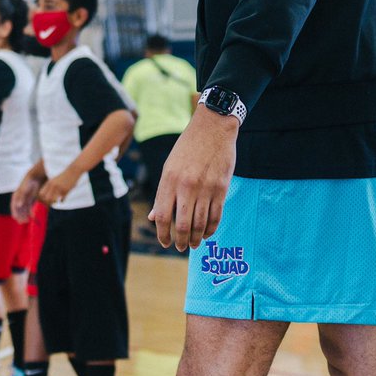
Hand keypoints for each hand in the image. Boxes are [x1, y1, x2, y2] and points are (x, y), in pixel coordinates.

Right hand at [12, 175, 40, 222]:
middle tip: (22, 222)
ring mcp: (25, 200)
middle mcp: (20, 199)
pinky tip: (32, 217)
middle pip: (18, 210)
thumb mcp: (24, 188)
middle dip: (20, 216)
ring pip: (24, 210)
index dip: (14, 212)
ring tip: (26, 221)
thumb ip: (20, 196)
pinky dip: (30, 213)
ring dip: (24, 216)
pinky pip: (29, 209)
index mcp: (16, 196)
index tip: (16, 218)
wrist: (36, 178)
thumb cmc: (28, 182)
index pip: (13, 206)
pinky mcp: (31, 201)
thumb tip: (17, 205)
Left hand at [38, 167, 78, 206]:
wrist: (72, 171)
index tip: (45, 199)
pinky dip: (62, 201)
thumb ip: (49, 186)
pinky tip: (63, 199)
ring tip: (57, 200)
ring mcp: (59, 188)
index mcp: (49, 183)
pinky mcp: (66, 191)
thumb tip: (45, 196)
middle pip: (46, 199)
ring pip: (53, 200)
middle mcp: (53, 186)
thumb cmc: (63, 176)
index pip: (41, 194)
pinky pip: (62, 200)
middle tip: (51, 202)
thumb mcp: (54, 180)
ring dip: (55, 202)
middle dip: (48, 202)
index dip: (42, 198)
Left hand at [149, 107, 236, 251]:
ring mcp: (205, 188)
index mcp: (169, 180)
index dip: (162, 234)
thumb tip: (154, 218)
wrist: (213, 129)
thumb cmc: (188, 148)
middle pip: (181, 225)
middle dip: (180, 241)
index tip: (165, 242)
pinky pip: (216, 216)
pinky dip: (211, 229)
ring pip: (199, 223)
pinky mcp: (221, 188)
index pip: (162, 216)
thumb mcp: (169, 167)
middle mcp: (186, 186)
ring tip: (193, 244)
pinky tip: (206, 233)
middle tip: (180, 247)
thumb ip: (163, 193)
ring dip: (195, 238)